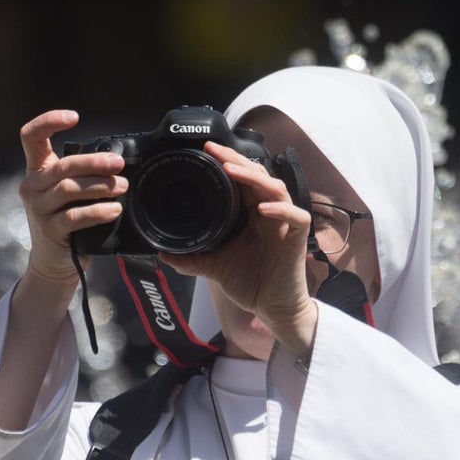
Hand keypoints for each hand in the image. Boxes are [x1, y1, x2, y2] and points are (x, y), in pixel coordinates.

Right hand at [17, 110, 127, 290]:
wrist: (55, 262)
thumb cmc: (68, 221)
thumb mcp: (70, 193)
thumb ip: (83, 175)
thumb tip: (118, 160)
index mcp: (37, 170)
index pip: (31, 136)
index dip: (49, 121)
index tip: (74, 117)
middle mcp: (32, 186)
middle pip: (62, 166)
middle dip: (94, 163)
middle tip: (119, 165)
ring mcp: (38, 209)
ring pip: (69, 189)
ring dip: (101, 186)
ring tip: (122, 187)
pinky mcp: (49, 231)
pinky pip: (75, 217)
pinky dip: (98, 211)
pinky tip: (114, 210)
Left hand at [160, 141, 314, 340]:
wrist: (274, 309)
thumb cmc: (252, 283)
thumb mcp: (215, 267)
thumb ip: (191, 258)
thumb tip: (163, 254)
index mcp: (253, 214)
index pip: (244, 179)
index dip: (229, 162)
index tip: (207, 151)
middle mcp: (270, 214)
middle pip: (259, 175)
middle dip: (237, 160)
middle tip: (215, 150)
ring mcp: (285, 224)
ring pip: (277, 188)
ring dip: (254, 177)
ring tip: (232, 170)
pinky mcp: (296, 240)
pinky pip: (296, 217)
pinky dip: (281, 209)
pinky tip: (263, 208)